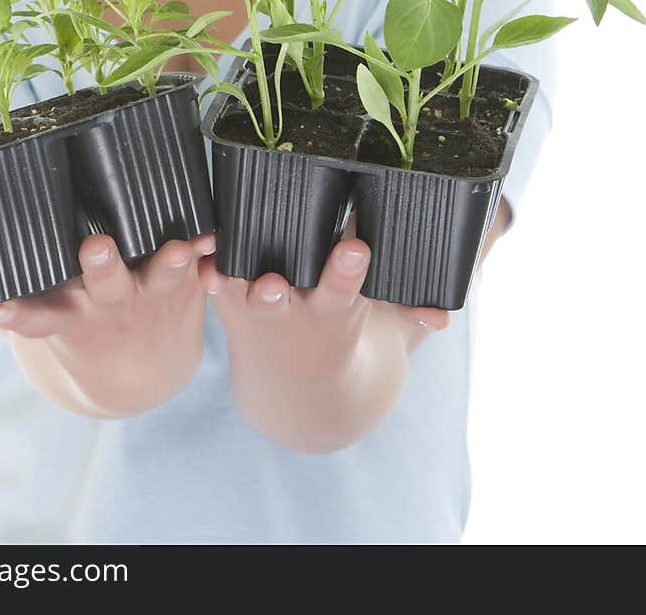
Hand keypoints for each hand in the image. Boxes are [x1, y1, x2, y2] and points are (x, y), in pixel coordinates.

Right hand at [0, 230, 215, 416]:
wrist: (142, 376)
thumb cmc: (80, 325)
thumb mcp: (43, 321)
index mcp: (66, 317)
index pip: (32, 317)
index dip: (12, 314)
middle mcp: (106, 307)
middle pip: (103, 284)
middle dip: (99, 266)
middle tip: (94, 249)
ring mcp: (150, 298)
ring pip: (160, 279)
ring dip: (169, 263)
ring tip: (178, 249)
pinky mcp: (187, 288)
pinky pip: (203, 273)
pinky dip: (214, 259)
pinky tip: (221, 240)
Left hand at [197, 229, 449, 450]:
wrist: (296, 395)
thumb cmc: (344, 337)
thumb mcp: (381, 332)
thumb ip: (412, 316)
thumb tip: (445, 314)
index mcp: (336, 310)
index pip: (346, 284)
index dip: (349, 268)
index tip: (357, 250)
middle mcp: (299, 309)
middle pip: (308, 288)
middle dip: (311, 276)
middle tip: (314, 259)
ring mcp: (261, 307)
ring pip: (256, 293)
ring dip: (255, 286)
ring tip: (250, 279)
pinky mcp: (229, 303)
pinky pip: (216, 285)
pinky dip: (208, 275)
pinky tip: (200, 260)